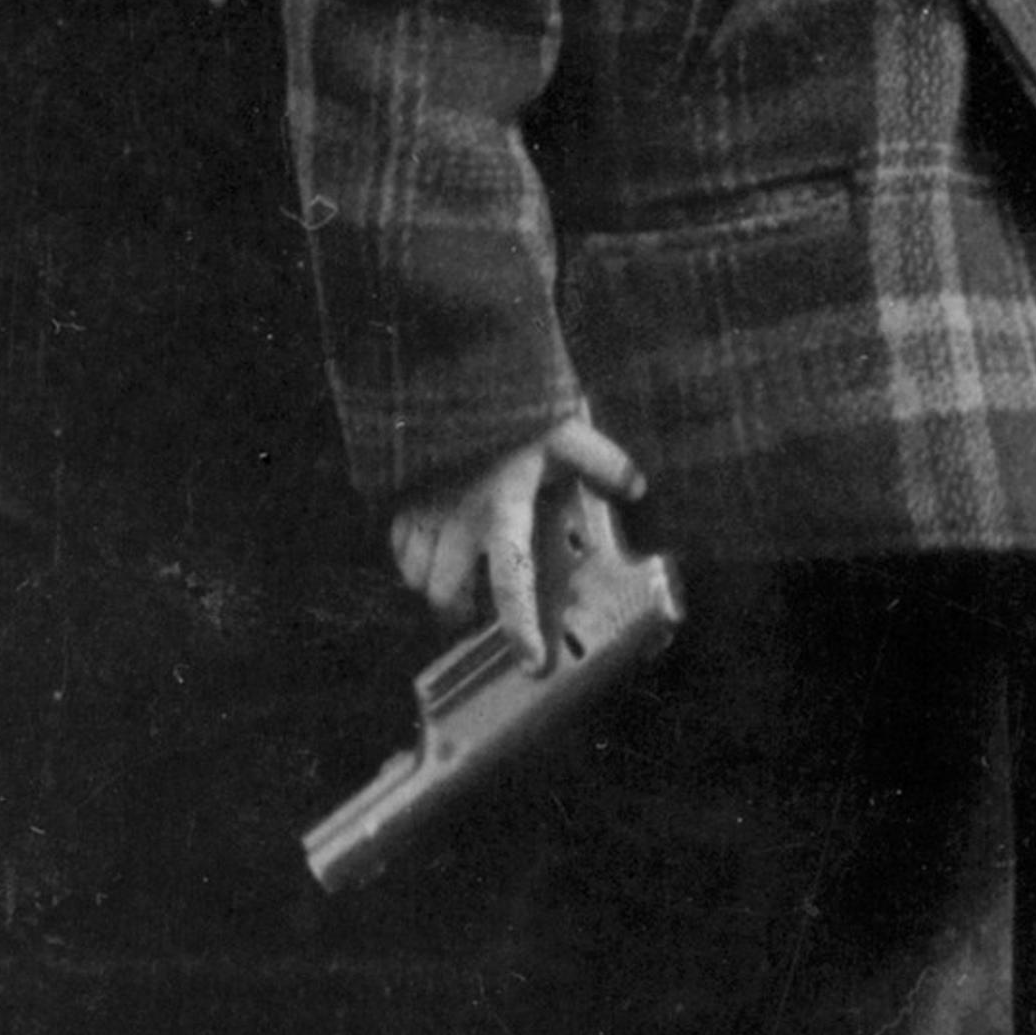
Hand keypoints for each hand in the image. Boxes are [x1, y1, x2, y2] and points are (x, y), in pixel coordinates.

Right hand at [388, 411, 641, 665]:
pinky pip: (397, 547)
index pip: (512, 579)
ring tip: (455, 586)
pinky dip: (411, 559)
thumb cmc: (517, 406)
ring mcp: (424, 509)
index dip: (522, 626)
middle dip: (460, 615)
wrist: (454, 369)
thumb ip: (601, 462)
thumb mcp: (566, 430)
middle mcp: (458, 519)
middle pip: (448, 594)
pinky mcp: (402, 496)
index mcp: (504, 508)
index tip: (531, 665)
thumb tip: (637, 487)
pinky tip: (430, 550)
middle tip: (477, 617)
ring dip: (436, 589)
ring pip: (417, 576)